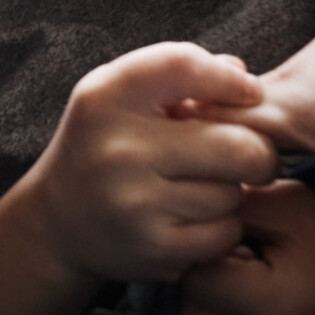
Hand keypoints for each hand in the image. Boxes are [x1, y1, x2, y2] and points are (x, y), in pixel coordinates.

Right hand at [29, 42, 279, 283]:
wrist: (56, 224)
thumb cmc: (102, 147)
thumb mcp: (118, 98)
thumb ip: (175, 75)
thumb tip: (241, 72)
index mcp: (104, 97)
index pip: (183, 65)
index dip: (230, 78)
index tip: (250, 91)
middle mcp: (117, 148)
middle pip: (237, 145)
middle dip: (258, 151)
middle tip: (250, 155)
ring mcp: (135, 203)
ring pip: (233, 193)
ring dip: (231, 192)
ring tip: (200, 188)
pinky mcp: (153, 249)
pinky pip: (225, 234)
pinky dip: (222, 228)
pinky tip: (194, 220)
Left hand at [178, 178, 314, 314]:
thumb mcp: (284, 202)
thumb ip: (225, 212)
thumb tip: (178, 220)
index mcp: (282, 306)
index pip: (197, 285)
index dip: (197, 251)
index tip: (219, 232)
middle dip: (199, 289)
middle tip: (225, 255)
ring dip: (217, 312)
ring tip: (245, 274)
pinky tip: (263, 293)